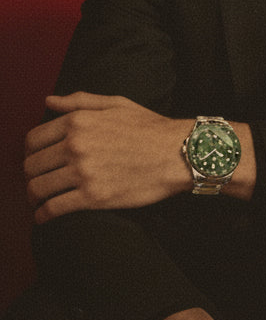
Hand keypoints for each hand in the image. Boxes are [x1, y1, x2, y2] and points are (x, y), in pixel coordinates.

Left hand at [23, 92, 189, 223]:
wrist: (182, 153)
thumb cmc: (152, 128)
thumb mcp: (117, 104)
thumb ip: (80, 101)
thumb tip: (48, 101)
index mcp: (77, 122)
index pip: (33, 140)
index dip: (30, 153)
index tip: (36, 161)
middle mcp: (75, 146)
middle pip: (31, 165)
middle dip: (30, 176)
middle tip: (38, 182)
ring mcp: (83, 172)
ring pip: (37, 188)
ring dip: (33, 196)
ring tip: (39, 201)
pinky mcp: (94, 197)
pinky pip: (54, 208)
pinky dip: (42, 215)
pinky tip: (43, 217)